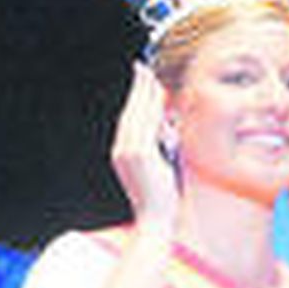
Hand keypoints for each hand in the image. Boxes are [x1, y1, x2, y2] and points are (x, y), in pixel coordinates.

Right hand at [110, 62, 179, 231]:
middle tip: (143, 68)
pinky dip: (150, 106)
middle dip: (138, 88)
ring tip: (149, 74)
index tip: (144, 81)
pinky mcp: (139, 154)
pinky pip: (146, 123)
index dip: (137, 97)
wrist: (156, 219)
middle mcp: (122, 149)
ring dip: (144, 92)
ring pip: (137, 114)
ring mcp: (128, 151)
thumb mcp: (159, 166)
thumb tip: (166, 125)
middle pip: (131, 111)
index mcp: (123, 153)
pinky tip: (156, 92)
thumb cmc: (161, 197)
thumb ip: (159, 146)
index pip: (130, 118)